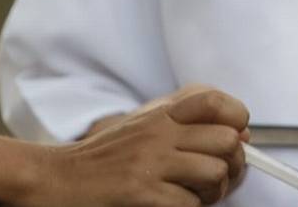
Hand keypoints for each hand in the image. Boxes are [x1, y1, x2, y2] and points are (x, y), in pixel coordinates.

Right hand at [27, 87, 249, 206]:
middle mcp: (159, 133)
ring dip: (213, 193)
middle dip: (232, 166)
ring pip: (215, 174)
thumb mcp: (145, 129)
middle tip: (217, 179)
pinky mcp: (142, 193)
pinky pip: (190, 205)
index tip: (234, 138)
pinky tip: (171, 206)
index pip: (215, 101)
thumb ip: (188, 127)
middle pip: (228, 142)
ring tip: (194, 196)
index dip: (236, 119)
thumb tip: (243, 134)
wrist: (54, 180)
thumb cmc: (104, 160)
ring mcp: (151, 163)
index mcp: (161, 114)